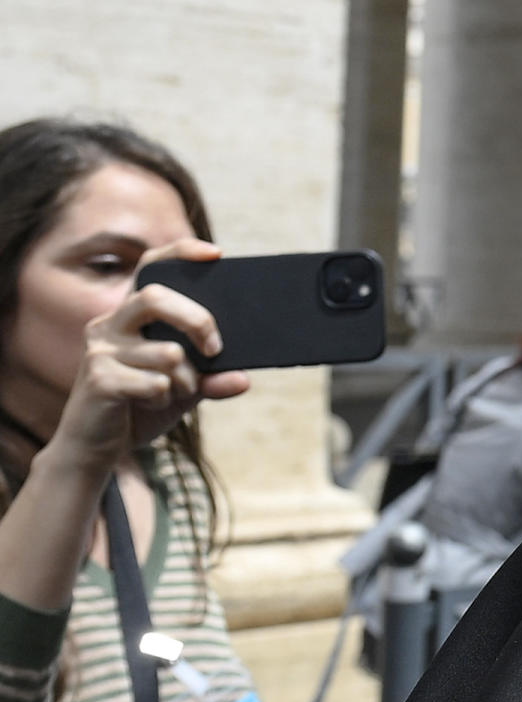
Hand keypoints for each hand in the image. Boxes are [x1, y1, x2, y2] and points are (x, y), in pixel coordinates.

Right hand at [42, 241, 251, 479]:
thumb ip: (210, 379)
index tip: (215, 254)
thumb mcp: (183, 391)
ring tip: (172, 394)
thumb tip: (243, 378)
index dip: (180, 253)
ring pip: (168, 353)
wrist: (98, 449)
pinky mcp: (99, 378)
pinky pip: (157, 383)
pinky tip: (148, 405)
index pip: (149, 268)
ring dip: (185, 381)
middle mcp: (109, 324)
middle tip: (215, 348)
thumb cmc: (140, 408)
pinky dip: (165, 399)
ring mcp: (100, 350)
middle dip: (197, 320)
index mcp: (129, 316)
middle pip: (157, 297)